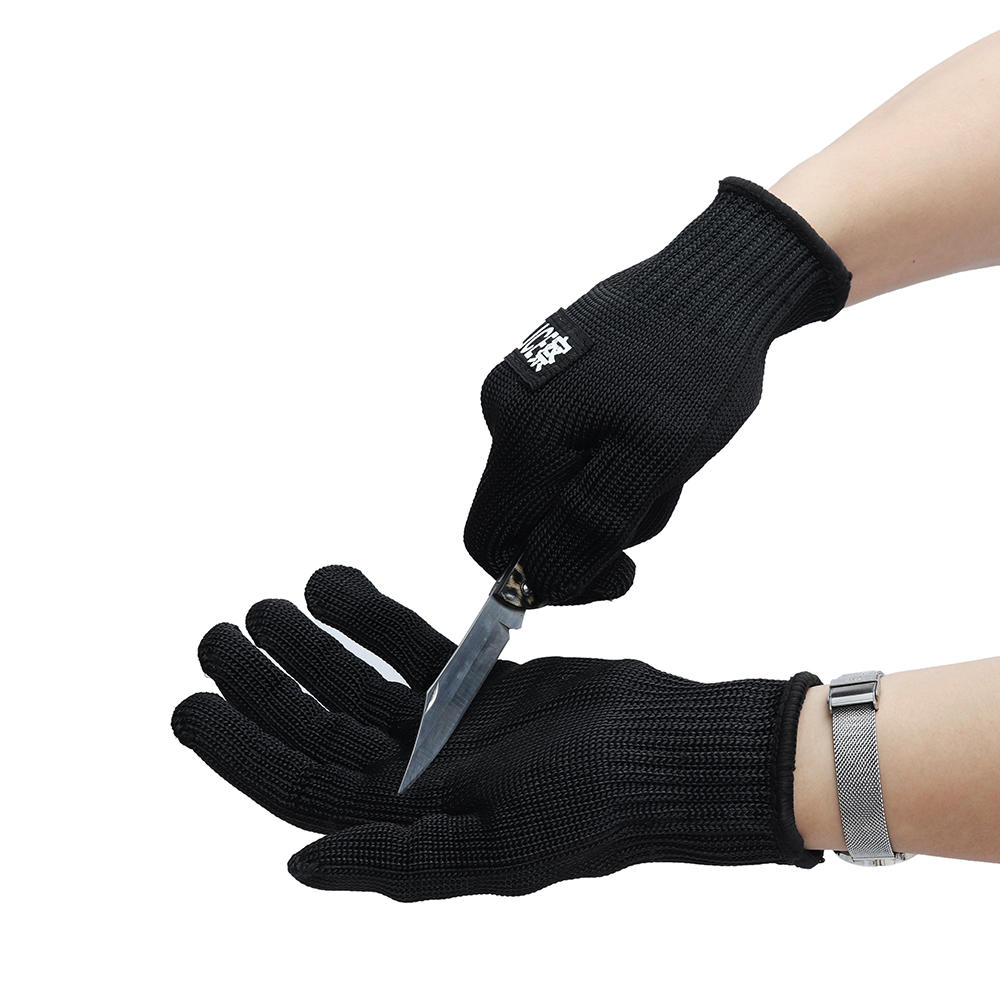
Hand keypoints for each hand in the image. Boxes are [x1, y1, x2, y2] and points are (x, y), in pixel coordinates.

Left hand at [173, 565, 820, 899]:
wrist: (678, 748)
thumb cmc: (600, 804)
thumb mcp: (497, 839)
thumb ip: (395, 851)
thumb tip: (295, 862)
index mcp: (413, 826)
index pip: (304, 788)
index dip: (241, 751)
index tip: (190, 705)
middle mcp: (421, 780)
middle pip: (320, 729)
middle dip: (264, 684)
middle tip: (217, 635)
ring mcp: (449, 730)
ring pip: (358, 683)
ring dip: (310, 645)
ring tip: (266, 603)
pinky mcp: (480, 686)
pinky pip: (411, 647)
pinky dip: (372, 618)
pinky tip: (334, 584)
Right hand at [464, 178, 849, 604]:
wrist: (720, 277)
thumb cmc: (697, 365)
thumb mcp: (657, 458)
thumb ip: (590, 524)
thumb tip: (536, 579)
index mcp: (523, 432)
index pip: (492, 543)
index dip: (545, 577)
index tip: (618, 568)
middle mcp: (505, 408)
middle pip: (525, 518)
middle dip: (588, 528)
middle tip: (654, 496)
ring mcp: (524, 390)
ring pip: (550, 487)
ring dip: (605, 495)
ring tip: (661, 456)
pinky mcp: (549, 380)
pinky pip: (564, 452)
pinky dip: (606, 463)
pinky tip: (647, 433)